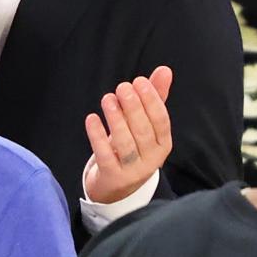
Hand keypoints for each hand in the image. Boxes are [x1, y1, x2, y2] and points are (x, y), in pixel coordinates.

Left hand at [82, 65, 173, 205]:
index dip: (151, 100)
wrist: (117, 187)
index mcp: (163, 144)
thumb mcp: (146, 125)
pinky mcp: (112, 177)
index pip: (161, 121)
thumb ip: (155, 98)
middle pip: (143, 131)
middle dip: (133, 107)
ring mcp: (132, 170)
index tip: (139, 81)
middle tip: (122, 87)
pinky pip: (105, 155)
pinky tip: (91, 119)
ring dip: (116, 119)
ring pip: (125, 143)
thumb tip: (164, 70)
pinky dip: (97, 136)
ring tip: (107, 99)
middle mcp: (151, 159)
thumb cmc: (134, 146)